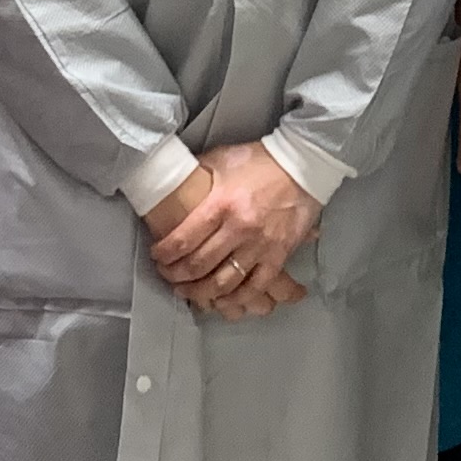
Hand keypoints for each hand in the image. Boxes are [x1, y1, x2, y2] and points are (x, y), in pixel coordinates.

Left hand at [150, 144, 318, 317]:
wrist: (303, 166)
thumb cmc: (260, 161)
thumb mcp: (222, 158)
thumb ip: (198, 172)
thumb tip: (174, 182)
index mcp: (221, 204)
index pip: (183, 239)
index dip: (165, 254)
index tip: (157, 256)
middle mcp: (239, 229)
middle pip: (199, 265)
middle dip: (176, 275)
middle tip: (167, 275)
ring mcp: (260, 246)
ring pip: (224, 283)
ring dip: (200, 293)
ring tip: (187, 292)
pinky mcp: (278, 256)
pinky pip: (255, 287)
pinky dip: (236, 300)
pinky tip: (221, 301)